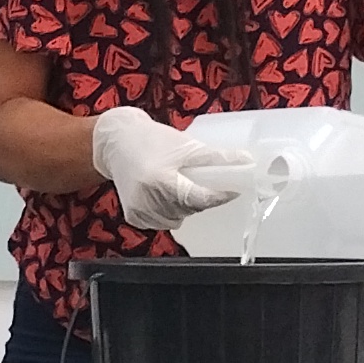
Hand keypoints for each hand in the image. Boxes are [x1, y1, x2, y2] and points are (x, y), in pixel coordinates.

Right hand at [88, 105, 255, 232]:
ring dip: (183, 208)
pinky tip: (162, 194)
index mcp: (160, 180)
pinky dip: (167, 212)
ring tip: (176, 185)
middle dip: (198, 199)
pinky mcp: (133, 217)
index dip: (218, 197)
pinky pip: (161, 223)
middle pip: (188, 210)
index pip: (198, 199)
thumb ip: (216, 157)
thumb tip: (248, 160)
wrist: (116, 142)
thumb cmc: (152, 140)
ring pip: (176, 220)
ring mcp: (139, 211)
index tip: (232, 191)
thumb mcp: (185, 145)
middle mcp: (147, 200)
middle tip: (195, 180)